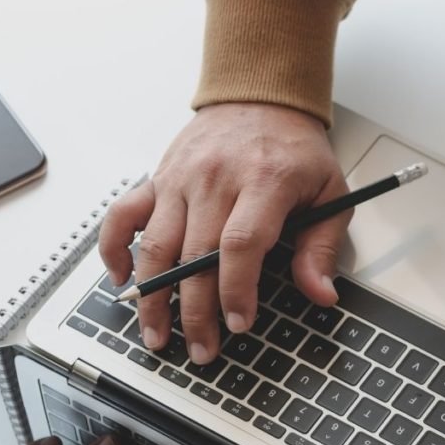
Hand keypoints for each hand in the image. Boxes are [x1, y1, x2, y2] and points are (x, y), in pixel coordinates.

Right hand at [99, 103, 349, 362]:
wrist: (260, 95)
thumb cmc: (295, 148)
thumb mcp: (329, 191)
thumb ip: (322, 246)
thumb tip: (321, 294)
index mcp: (264, 182)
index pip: (241, 244)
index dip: (236, 290)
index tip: (238, 323)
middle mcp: (216, 180)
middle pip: (196, 255)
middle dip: (196, 312)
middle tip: (201, 349)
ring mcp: (180, 179)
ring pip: (156, 245)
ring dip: (152, 296)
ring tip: (156, 333)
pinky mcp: (157, 178)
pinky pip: (123, 215)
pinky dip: (114, 248)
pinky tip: (120, 279)